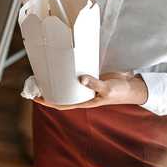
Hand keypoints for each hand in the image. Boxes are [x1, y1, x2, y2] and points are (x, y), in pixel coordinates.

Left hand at [34, 72, 148, 109]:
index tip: (35, 97)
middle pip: (60, 93)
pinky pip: (75, 74)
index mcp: (83, 101)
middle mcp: (82, 94)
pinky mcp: (89, 75)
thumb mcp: (107, 89)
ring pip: (66, 84)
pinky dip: (67, 70)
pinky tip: (60, 62)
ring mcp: (85, 85)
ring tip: (42, 70)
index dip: (47, 102)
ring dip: (55, 79)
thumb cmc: (120, 92)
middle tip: (34, 80)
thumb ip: (95, 83)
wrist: (132, 86)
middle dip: (47, 89)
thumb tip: (81, 78)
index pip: (61, 104)